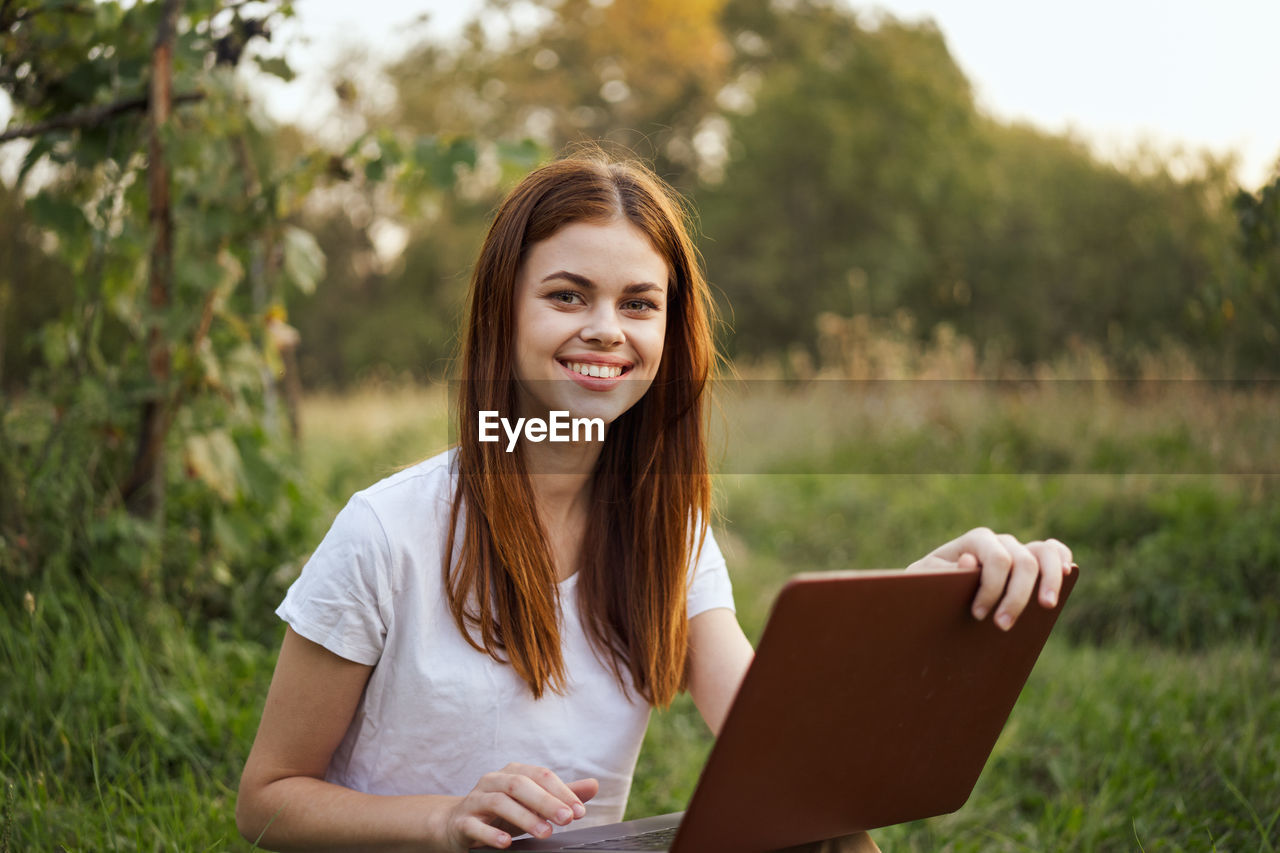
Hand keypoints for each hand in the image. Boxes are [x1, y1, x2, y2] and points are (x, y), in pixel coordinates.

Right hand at [442, 763, 597, 850]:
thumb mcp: (531, 803)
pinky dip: (491, 833)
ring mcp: (475, 800)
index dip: (561, 791)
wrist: (456, 824)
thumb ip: (560, 794)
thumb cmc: (500, 813)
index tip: (579, 811)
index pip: (540, 775)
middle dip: (546, 801)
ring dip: (524, 817)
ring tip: (545, 833)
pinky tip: (506, 842)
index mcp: (512, 773)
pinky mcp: (462, 821)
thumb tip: (593, 785)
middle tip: (567, 819)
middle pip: (520, 784)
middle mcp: (493, 781)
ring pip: (499, 802)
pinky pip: (475, 825)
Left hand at [907, 527, 1073, 630]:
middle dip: (1017, 597)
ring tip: (1047, 606)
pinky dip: (1062, 560)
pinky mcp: (1029, 560)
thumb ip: (943, 572)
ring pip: (1045, 553)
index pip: (997, 560)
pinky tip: (1066, 576)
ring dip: (1050, 581)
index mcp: (975, 541)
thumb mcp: (925, 581)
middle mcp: (1000, 541)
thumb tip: (970, 562)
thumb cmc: (928, 586)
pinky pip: (1053, 551)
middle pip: (1024, 563)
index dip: (993, 588)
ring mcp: (1017, 549)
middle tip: (1002, 627)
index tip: (977, 614)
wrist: (933, 589)